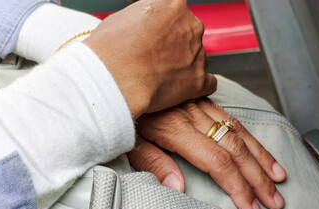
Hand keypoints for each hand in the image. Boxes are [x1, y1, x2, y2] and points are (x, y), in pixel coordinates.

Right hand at [84, 0, 215, 118]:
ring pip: (198, 58)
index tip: (158, 35)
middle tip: (155, 58)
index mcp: (173, 4)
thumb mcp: (124, 17)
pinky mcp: (199, 80)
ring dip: (184, 66)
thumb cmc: (110, 49)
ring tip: (159, 77)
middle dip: (176, 46)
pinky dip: (197, 86)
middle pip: (190, 34)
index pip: (178, 12)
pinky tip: (181, 89)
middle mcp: (191, 25)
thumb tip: (148, 24)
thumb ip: (146, 18)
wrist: (111, 78)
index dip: (167, 26)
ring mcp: (198, 53)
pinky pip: (208, 82)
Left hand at [127, 98, 286, 208]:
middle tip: (273, 200)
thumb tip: (177, 188)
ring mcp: (199, 104)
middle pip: (234, 149)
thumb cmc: (121, 108)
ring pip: (238, 131)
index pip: (216, 161)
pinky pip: (231, 116)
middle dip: (257, 177)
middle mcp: (192, 116)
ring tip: (278, 176)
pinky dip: (249, 134)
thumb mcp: (128, 139)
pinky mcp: (200, 97)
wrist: (118, 71)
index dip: (236, 185)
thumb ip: (153, 163)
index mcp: (175, 128)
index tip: (250, 205)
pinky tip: (259, 147)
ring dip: (260, 156)